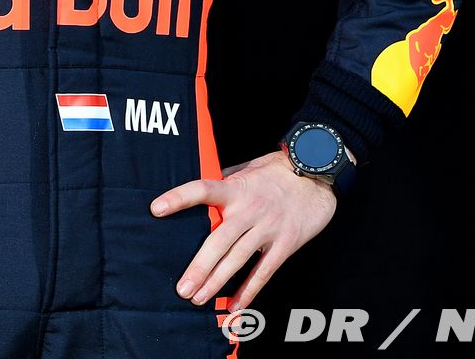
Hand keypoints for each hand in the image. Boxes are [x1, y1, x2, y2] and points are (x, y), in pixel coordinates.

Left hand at [150, 150, 336, 313]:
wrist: (317, 175)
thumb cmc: (278, 171)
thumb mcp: (248, 168)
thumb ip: (225, 181)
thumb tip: (201, 188)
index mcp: (235, 188)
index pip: (202, 190)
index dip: (179, 198)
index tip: (157, 209)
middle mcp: (249, 209)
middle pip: (219, 240)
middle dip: (199, 267)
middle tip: (182, 288)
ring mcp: (268, 228)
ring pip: (238, 259)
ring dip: (218, 282)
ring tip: (199, 298)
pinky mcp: (285, 243)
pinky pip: (264, 271)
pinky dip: (249, 290)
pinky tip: (235, 306)